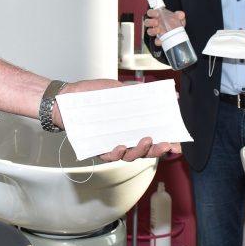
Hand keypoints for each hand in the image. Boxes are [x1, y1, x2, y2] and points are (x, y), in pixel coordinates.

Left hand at [55, 80, 180, 159]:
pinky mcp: (97, 148)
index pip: (152, 137)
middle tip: (167, 144)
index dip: (165, 142)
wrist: (67, 97)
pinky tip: (120, 146)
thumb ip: (135, 93)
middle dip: (157, 149)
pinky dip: (116, 152)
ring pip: (129, 155)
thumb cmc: (92, 94)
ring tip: (146, 141)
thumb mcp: (117, 89)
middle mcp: (123, 138)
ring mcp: (111, 144)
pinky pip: (108, 155)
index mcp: (131, 126)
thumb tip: (155, 91)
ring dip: (140, 151)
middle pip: (144, 150)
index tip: (177, 143)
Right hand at [144, 8, 185, 44]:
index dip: (152, 12)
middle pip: (147, 22)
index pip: (150, 13)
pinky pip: (155, 41)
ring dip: (152, 31)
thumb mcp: (179, 18)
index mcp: (157, 16)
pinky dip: (158, 41)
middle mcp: (154, 24)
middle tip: (156, 22)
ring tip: (158, 30)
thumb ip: (180, 15)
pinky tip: (161, 41)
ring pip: (149, 31)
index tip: (157, 14)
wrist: (178, 31)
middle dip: (150, 22)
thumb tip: (181, 15)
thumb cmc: (175, 22)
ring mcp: (155, 31)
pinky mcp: (158, 39)